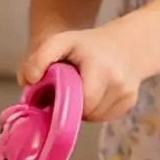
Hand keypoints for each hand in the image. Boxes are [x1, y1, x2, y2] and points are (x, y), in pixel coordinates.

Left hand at [18, 27, 141, 122]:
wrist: (126, 44)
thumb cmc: (87, 45)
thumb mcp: (61, 42)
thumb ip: (40, 57)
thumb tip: (29, 80)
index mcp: (101, 68)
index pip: (84, 101)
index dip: (67, 102)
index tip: (60, 92)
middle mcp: (118, 82)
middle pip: (89, 112)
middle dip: (74, 106)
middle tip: (68, 90)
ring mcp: (127, 93)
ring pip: (96, 117)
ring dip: (84, 109)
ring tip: (81, 90)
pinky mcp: (130, 102)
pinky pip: (105, 116)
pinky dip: (96, 110)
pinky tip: (94, 94)